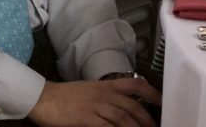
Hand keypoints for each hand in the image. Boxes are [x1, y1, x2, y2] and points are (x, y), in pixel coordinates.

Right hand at [28, 78, 160, 126]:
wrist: (44, 97)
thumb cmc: (66, 97)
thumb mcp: (90, 92)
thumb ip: (107, 99)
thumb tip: (122, 111)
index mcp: (106, 85)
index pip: (135, 85)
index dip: (152, 92)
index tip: (161, 102)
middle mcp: (105, 94)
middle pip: (132, 106)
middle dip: (147, 119)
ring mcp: (96, 106)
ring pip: (123, 118)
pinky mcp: (86, 118)